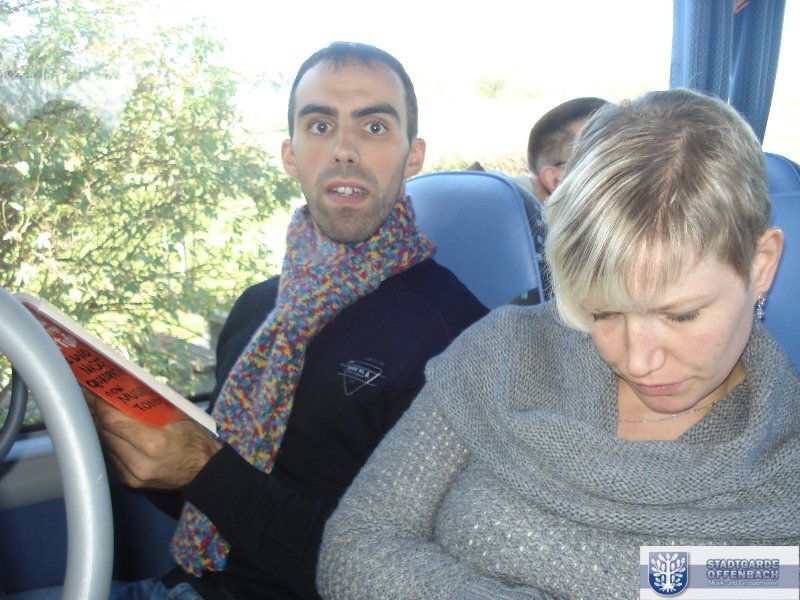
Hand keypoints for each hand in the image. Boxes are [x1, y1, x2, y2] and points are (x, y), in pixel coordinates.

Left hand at [87, 394, 221, 489]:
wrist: (204, 473)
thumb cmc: (195, 441)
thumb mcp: (178, 418)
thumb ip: (150, 409)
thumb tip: (124, 392)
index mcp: (154, 443)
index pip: (114, 421)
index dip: (101, 404)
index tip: (95, 391)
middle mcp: (138, 462)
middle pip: (106, 432)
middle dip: (98, 413)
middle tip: (91, 396)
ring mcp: (131, 475)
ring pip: (106, 444)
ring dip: (101, 427)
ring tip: (97, 410)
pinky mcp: (128, 481)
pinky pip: (112, 455)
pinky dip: (110, 441)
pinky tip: (110, 430)